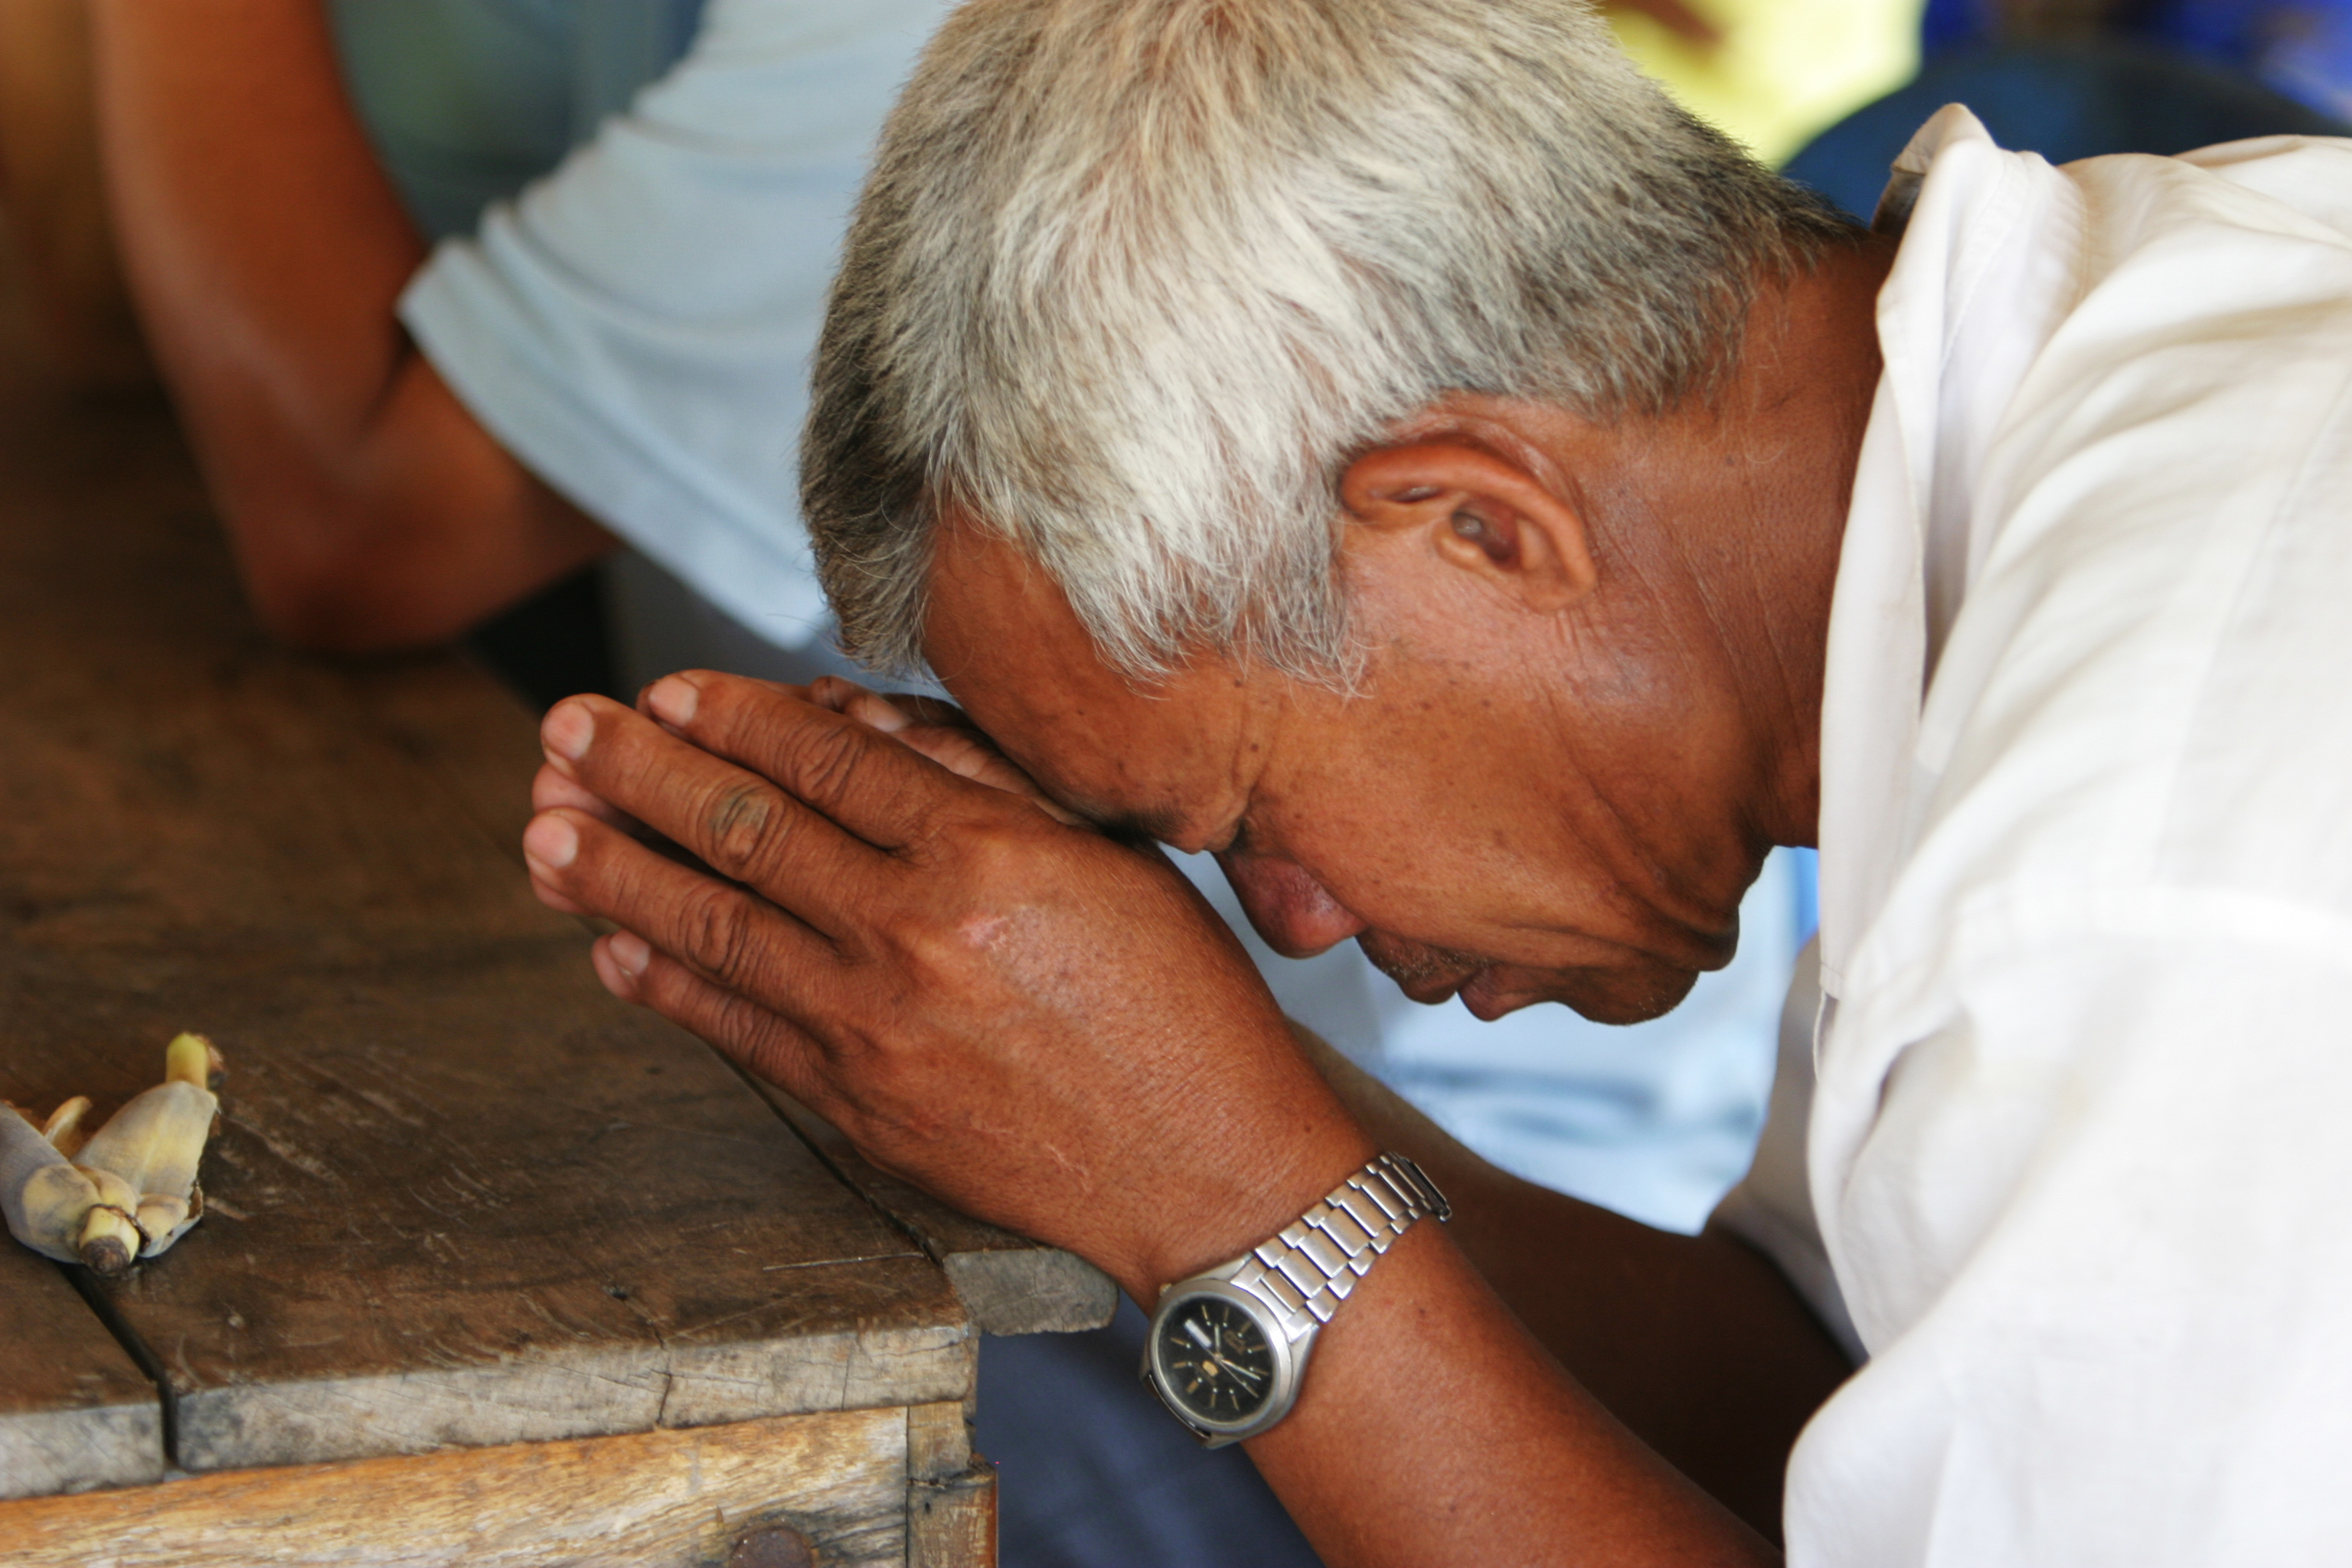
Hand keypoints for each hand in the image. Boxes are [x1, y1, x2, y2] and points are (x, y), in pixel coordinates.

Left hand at [520, 671, 1372, 1294]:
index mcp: (988, 851)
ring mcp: (874, 1028)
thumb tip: (855, 722)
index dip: (726, 716)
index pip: (823, 759)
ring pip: (712, 926)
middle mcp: (915, 931)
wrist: (1208, 1172)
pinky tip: (611, 946)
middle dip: (637, 773)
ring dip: (614, 872)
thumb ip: (982, 778)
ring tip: (542, 830)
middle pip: (742, 829)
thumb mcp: (1109, 857)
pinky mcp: (857, 1109)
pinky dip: (663, 984)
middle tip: (561, 732)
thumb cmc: (1183, 1004)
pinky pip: (733, 1030)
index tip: (660, 690)